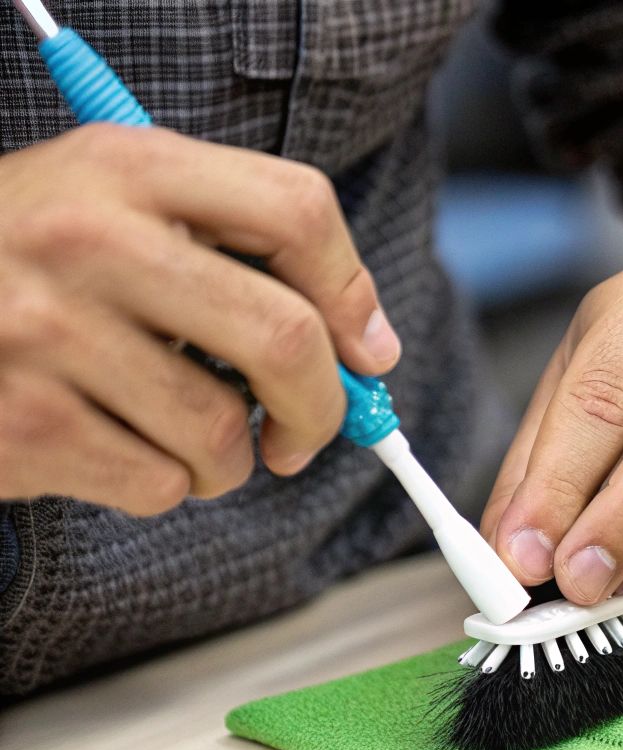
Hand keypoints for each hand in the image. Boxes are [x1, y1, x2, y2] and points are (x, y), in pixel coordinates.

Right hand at [0, 124, 397, 514]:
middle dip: (322, 408)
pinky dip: (158, 484)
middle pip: (284, 338)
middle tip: (304, 431)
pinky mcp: (24, 423)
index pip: (297, 211)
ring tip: (173, 430)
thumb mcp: (115, 207)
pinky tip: (108, 445)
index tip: (364, 351)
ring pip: (223, 434)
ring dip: (224, 459)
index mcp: (127, 166)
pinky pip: (161, 485)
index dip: (352, 293)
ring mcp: (47, 332)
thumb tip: (364, 349)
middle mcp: (87, 238)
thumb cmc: (25, 263)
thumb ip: (234, 249)